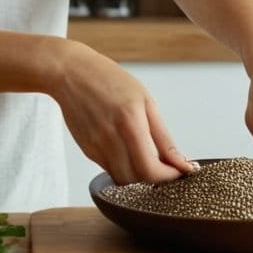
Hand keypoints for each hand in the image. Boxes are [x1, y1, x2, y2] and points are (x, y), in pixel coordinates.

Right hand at [51, 42, 195, 184]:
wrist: (71, 72)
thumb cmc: (110, 80)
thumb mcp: (145, 101)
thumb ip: (163, 137)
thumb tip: (181, 162)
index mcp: (130, 123)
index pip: (151, 170)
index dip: (169, 176)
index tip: (180, 171)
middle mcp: (111, 139)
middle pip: (137, 180)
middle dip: (156, 178)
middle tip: (166, 166)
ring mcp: (96, 146)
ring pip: (122, 179)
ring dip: (138, 175)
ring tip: (146, 158)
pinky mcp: (87, 150)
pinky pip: (109, 169)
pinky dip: (123, 166)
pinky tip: (127, 149)